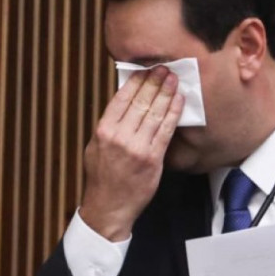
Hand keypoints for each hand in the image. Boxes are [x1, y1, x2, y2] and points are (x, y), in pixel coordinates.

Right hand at [79, 66, 184, 240]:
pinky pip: (166, 131)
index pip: (121, 99)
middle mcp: (119, 137)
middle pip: (141, 103)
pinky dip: (174, 113)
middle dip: (154, 82)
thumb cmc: (102, 178)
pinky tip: (179, 101)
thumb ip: (109, 126)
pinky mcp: (153, 159)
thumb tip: (123, 104)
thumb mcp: (95, 148)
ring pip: (155, 114)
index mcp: (103, 131)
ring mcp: (137, 148)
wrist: (109, 207)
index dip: (136, 82)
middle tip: (164, 68)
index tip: (145, 70)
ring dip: (166, 93)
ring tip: (174, 79)